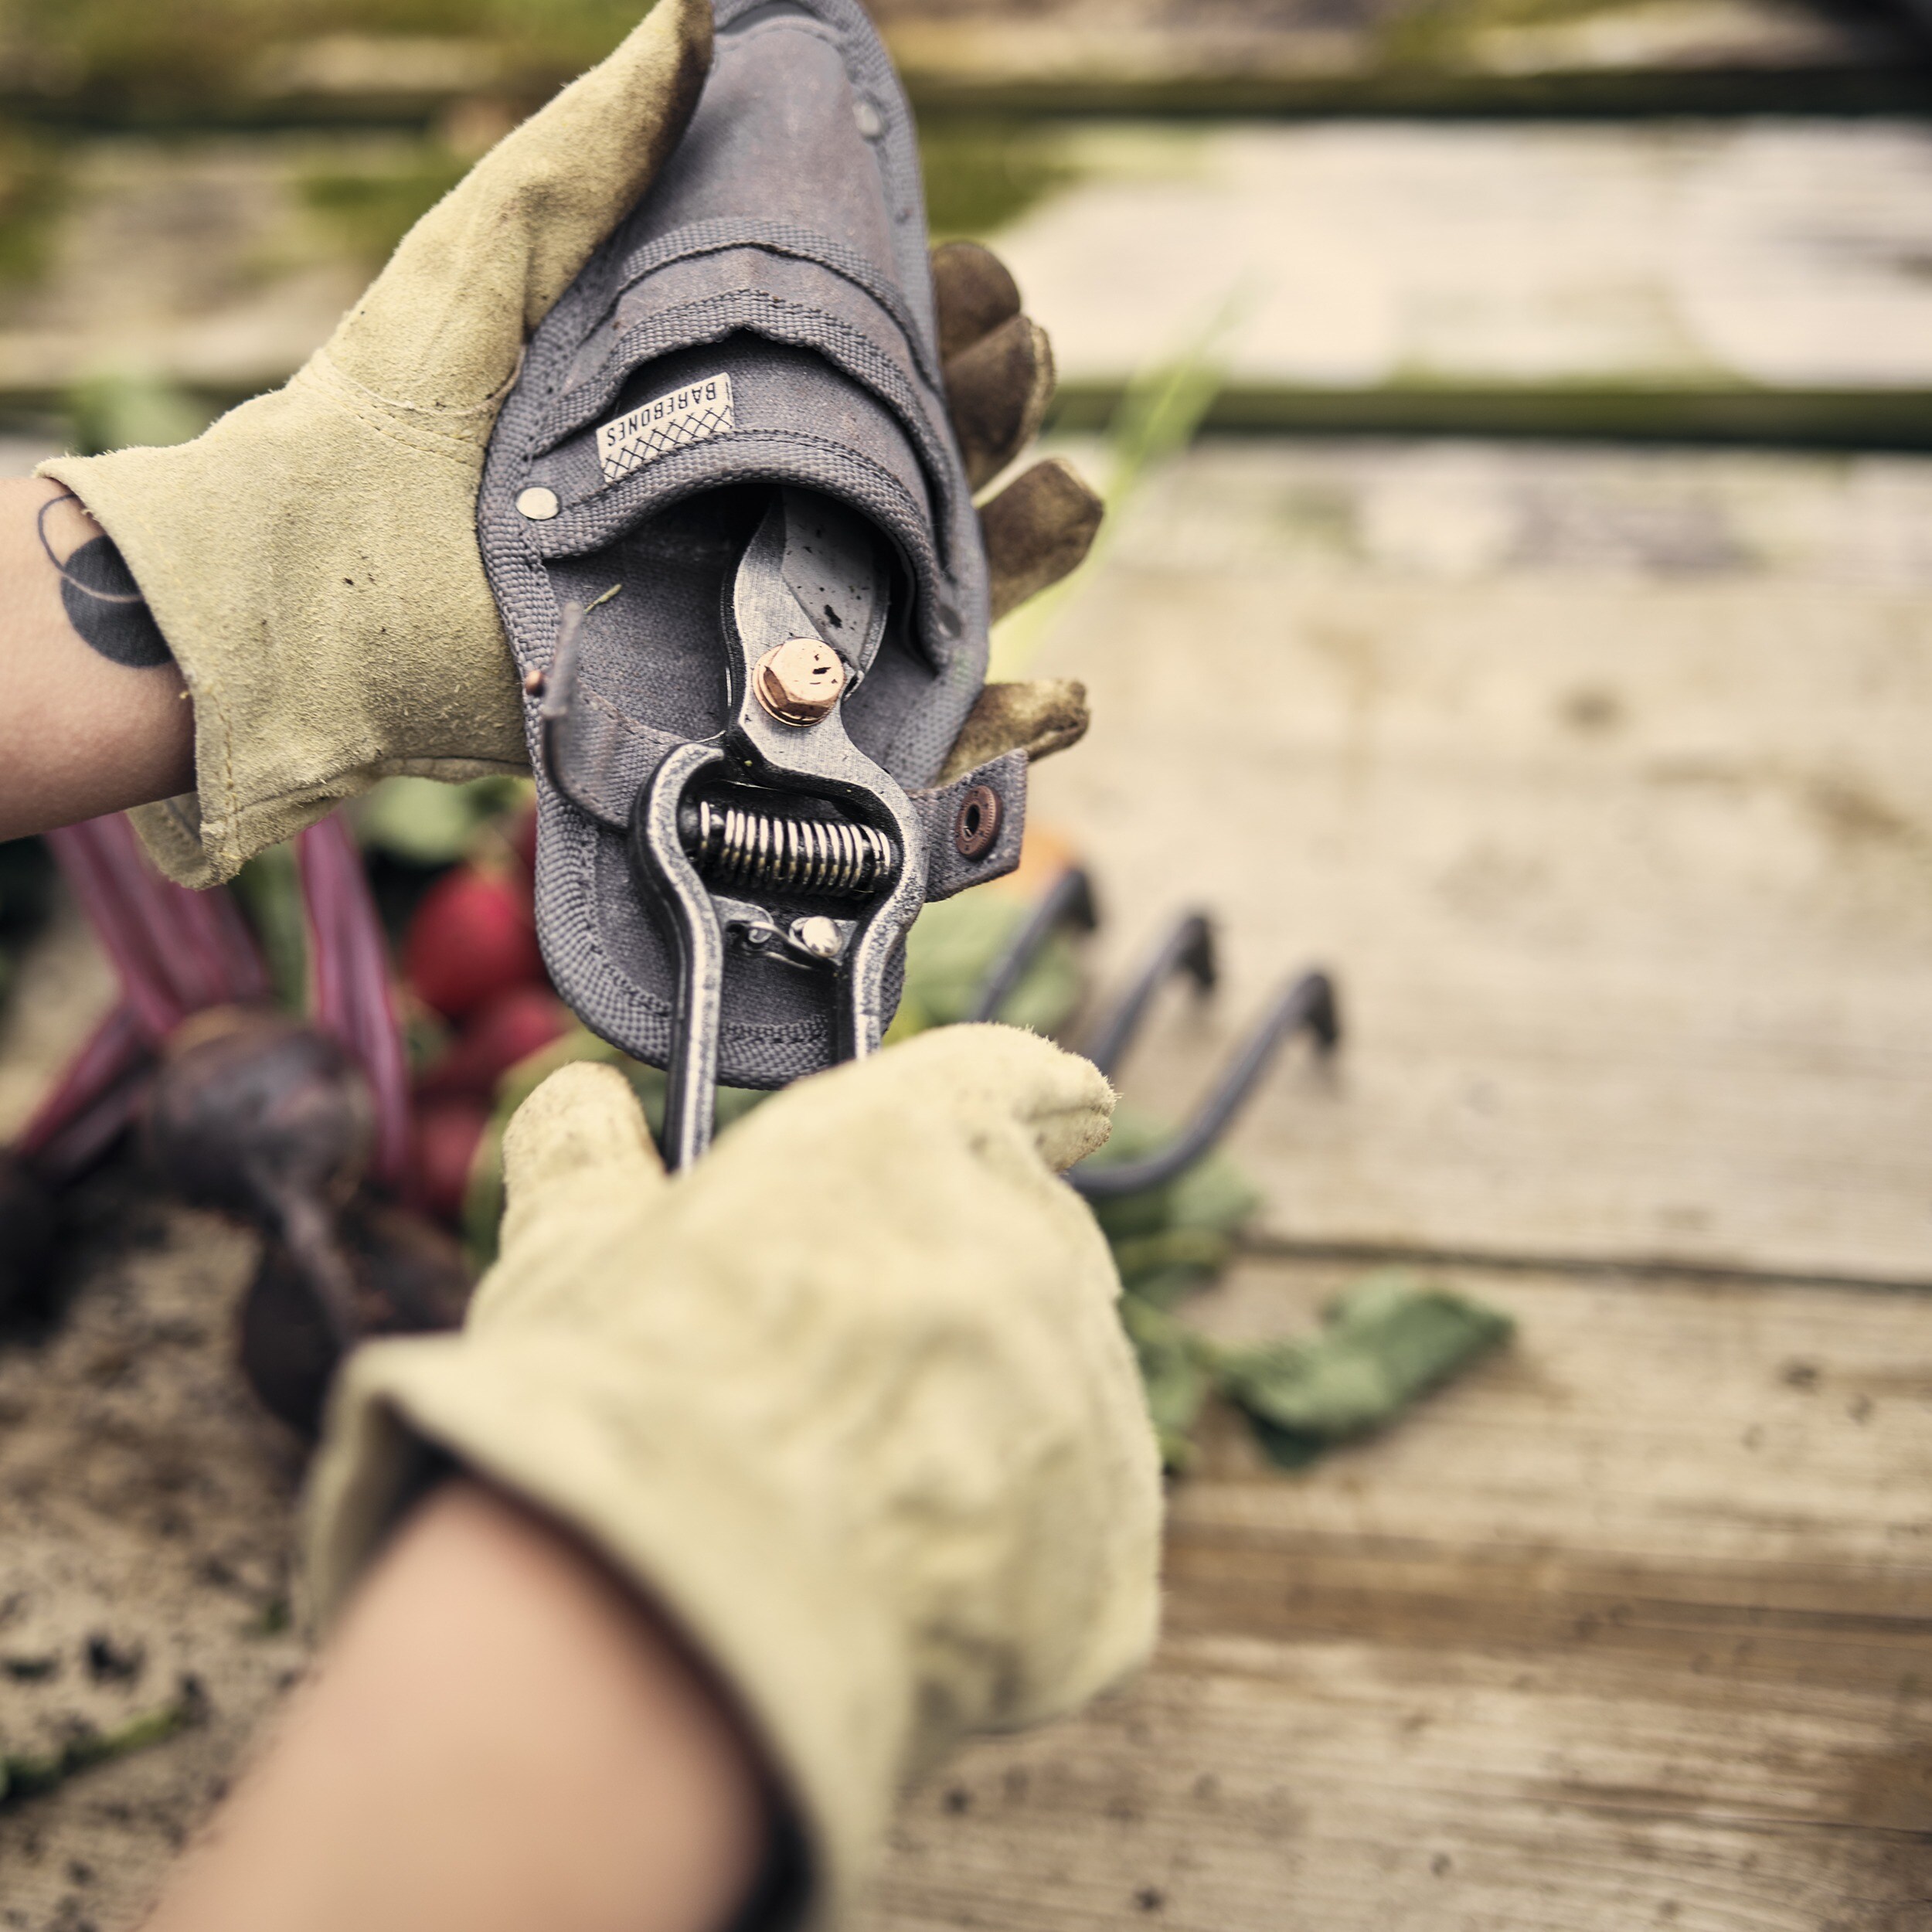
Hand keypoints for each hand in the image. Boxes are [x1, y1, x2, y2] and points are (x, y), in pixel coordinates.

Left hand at [40, 2, 1098, 883]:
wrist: (329, 589)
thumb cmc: (399, 411)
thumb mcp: (499, 250)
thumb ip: (600, 144)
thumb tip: (701, 15)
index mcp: (745, 378)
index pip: (903, 330)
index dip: (956, 301)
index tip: (955, 285)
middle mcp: (789, 490)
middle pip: (961, 442)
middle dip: (1008, 398)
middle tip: (1001, 376)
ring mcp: (797, 607)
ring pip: (975, 573)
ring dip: (1043, 529)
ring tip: (1063, 498)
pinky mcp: (785, 719)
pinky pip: (930, 737)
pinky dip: (1016, 728)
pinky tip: (1064, 693)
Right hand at [307, 1026, 1161, 1922]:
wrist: (660, 1620)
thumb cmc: (610, 1407)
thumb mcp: (571, 1249)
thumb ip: (593, 1156)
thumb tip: (578, 1103)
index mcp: (915, 1141)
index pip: (1011, 1077)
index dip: (1035, 1095)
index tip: (1067, 1109)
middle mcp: (1030, 1249)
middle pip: (1037, 1252)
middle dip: (969, 1304)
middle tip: (863, 1383)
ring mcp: (1086, 1404)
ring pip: (1059, 1405)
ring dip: (986, 1442)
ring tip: (845, 1517)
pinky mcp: (1109, 1560)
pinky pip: (1073, 1551)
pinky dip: (1006, 1572)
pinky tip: (898, 1604)